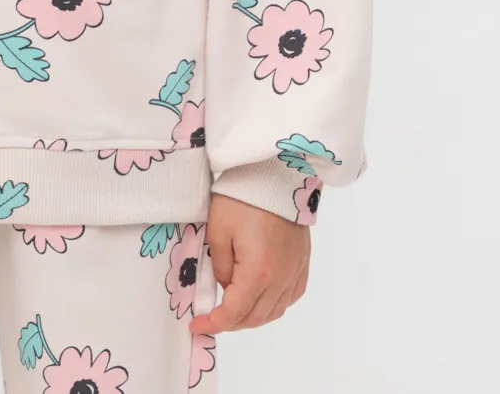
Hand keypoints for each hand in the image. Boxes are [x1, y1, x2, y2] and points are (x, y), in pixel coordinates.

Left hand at [189, 192, 309, 334]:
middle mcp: (281, 278)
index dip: (214, 324)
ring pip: (275, 311)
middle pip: (256, 317)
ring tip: (232, 309)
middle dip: (231, 323)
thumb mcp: (218, 230)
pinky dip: (274, 304)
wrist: (277, 173)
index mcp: (258, 272)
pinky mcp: (303, 262)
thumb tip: (226, 286)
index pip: (234, 312)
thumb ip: (220, 266)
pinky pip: (290, 296)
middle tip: (211, 318)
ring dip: (252, 317)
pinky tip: (261, 297)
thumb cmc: (243, 197)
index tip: (196, 326)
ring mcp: (295, 271)